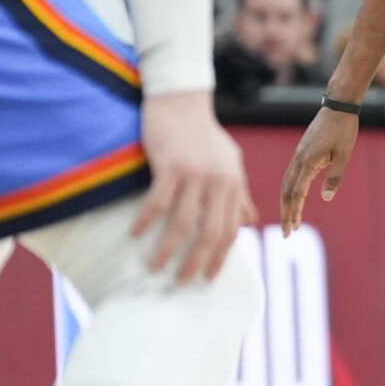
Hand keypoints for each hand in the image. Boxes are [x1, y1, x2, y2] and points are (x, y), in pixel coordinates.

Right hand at [131, 92, 256, 283]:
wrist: (181, 101)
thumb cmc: (203, 135)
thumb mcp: (230, 163)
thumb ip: (239, 193)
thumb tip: (250, 221)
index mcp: (234, 184)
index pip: (231, 230)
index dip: (221, 257)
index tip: (208, 279)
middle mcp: (219, 181)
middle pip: (210, 234)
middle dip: (196, 263)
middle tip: (180, 284)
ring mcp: (196, 173)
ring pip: (183, 223)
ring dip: (167, 250)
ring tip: (154, 269)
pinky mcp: (171, 164)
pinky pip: (158, 201)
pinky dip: (146, 221)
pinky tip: (134, 235)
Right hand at [280, 107, 360, 234]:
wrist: (337, 106)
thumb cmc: (343, 130)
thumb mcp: (344, 154)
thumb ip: (335, 176)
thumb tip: (326, 198)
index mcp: (307, 162)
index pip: (297, 194)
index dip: (294, 213)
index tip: (293, 229)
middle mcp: (298, 160)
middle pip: (286, 192)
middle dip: (286, 213)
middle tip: (288, 232)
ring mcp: (298, 155)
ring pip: (286, 183)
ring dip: (286, 203)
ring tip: (290, 219)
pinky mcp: (301, 152)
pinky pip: (290, 175)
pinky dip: (289, 190)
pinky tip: (294, 198)